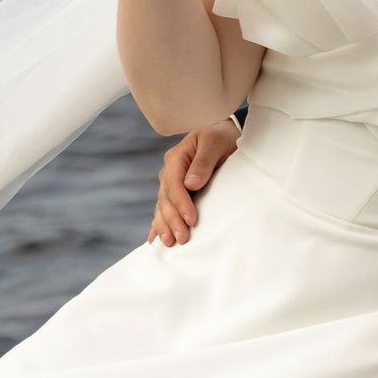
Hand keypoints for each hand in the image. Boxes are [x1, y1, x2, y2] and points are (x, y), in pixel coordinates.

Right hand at [150, 119, 241, 245]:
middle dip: (173, 220)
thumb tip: (191, 184)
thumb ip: (203, 162)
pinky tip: (155, 239)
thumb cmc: (221, 136)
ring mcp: (170, 182)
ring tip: (169, 243)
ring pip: (162, 206)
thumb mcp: (215, 143)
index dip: (181, 204)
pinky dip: (158, 224)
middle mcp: (169, 171)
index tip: (191, 220)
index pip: (174, 185)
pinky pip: (163, 209)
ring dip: (164, 225)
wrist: (223, 135)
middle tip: (182, 238)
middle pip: (166, 199)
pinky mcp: (176, 192)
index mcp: (176, 158)